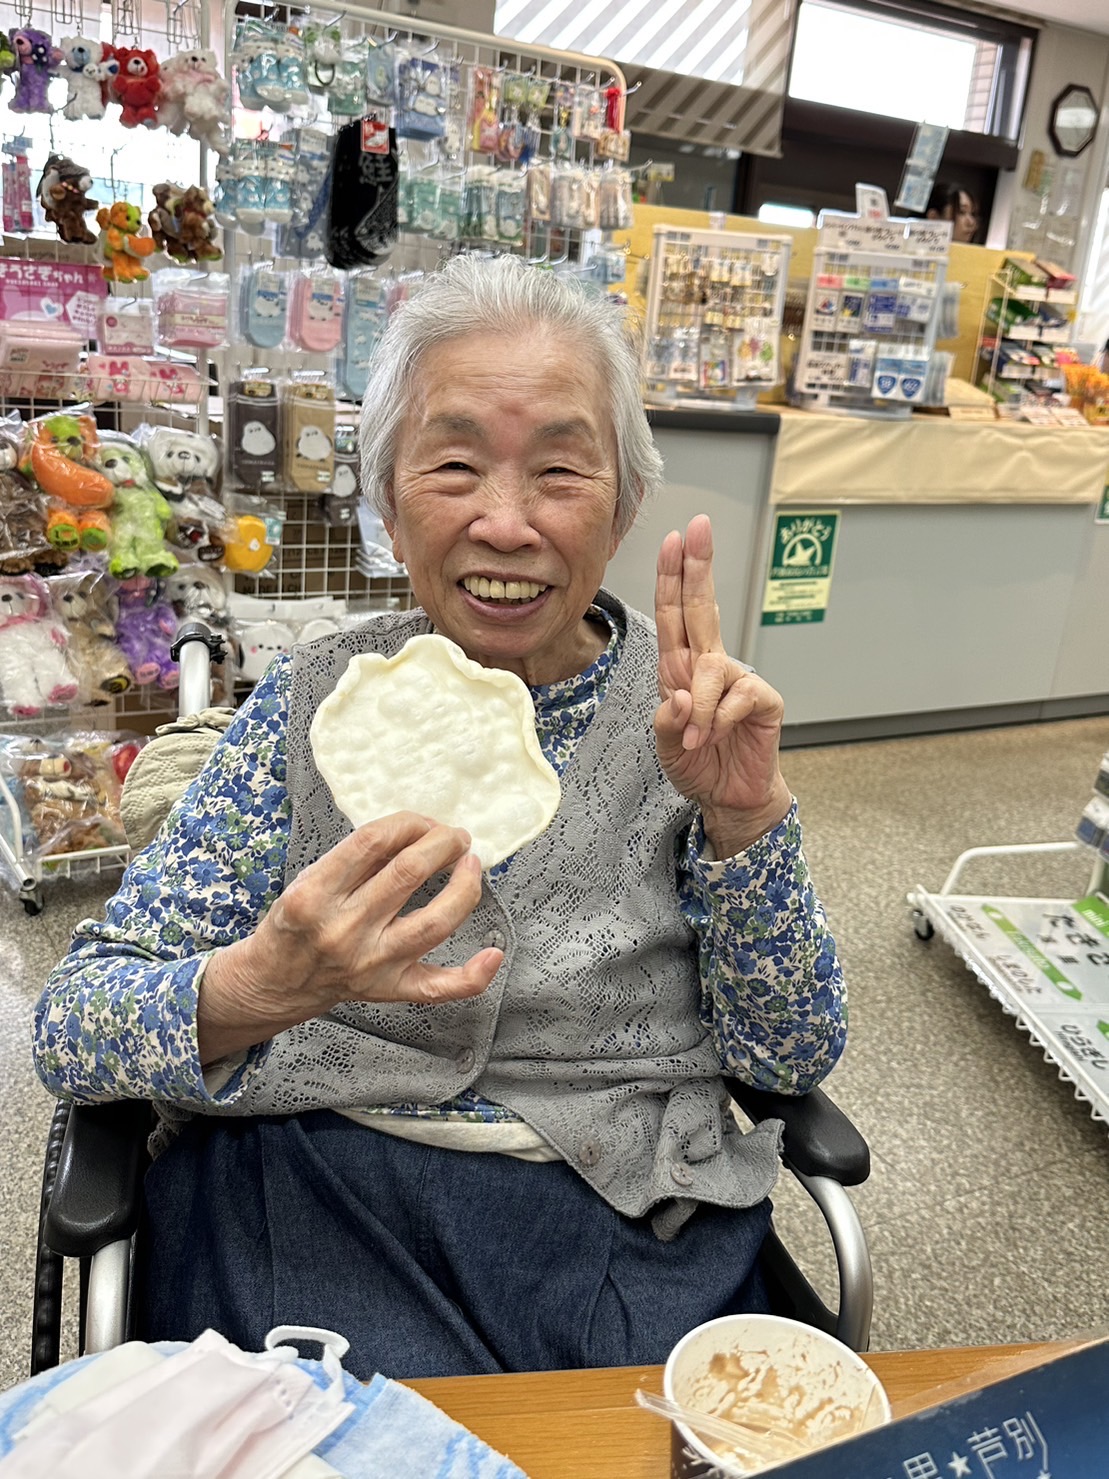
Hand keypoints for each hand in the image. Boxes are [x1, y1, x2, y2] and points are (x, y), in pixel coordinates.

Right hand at [198, 812, 501, 1063]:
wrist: (275, 981)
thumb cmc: (297, 920)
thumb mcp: (309, 878)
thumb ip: (357, 857)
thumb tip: (418, 830)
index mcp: (314, 894)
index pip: (373, 841)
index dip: (409, 823)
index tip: (425, 821)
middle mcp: (343, 929)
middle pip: (408, 874)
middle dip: (442, 845)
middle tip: (455, 837)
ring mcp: (369, 963)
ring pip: (433, 923)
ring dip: (464, 888)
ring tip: (472, 865)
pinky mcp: (388, 990)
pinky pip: (438, 988)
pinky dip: (472, 975)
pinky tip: (494, 953)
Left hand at [654, 515, 791, 856]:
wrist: (730, 798)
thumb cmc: (698, 765)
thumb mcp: (666, 746)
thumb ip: (667, 721)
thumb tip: (679, 695)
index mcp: (680, 669)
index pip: (674, 615)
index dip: (672, 577)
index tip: (672, 539)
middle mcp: (707, 667)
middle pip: (702, 608)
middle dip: (697, 567)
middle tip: (697, 527)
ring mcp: (737, 681)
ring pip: (711, 668)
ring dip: (699, 706)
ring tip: (696, 739)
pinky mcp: (762, 701)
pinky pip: (737, 696)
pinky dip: (719, 720)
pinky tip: (717, 738)